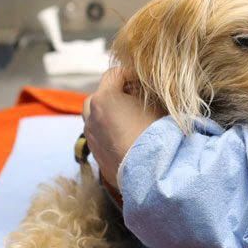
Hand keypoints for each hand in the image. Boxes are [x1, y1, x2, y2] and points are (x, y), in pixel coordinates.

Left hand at [81, 67, 159, 190]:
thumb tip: (140, 88)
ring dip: (108, 114)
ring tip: (129, 119)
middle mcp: (91, 116)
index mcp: (104, 98)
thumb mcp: (156, 104)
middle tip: (134, 98)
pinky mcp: (95, 155)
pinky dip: (108, 132)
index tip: (142, 80)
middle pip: (99, 95)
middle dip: (115, 93)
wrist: (152, 173)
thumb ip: (144, 91)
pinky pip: (98, 136)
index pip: (114, 74)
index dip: (130, 74)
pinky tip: (126, 137)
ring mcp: (91, 136)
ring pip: (95, 117)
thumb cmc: (156, 135)